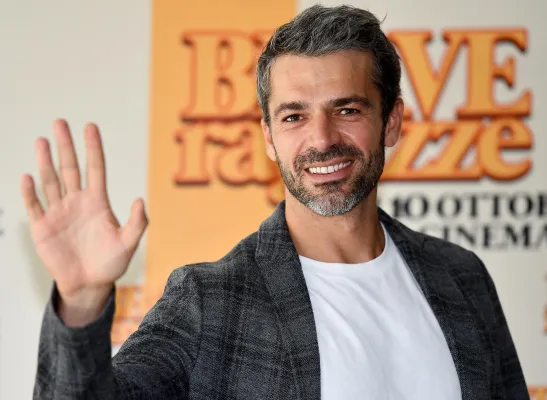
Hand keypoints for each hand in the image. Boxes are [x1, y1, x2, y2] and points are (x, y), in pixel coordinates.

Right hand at [21, 119, 147, 324]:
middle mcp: (77, 202)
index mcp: (98, 202)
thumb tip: (141, 199)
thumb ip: (137, 223)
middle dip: (65, 146)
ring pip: (50, 181)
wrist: (89, 285)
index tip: (90, 126)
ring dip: (45, 162)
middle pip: (70, 168)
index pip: (95, 168)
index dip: (93, 148)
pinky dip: (30, 192)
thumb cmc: (111, 264)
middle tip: (59, 122)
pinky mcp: (43, 227)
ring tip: (42, 140)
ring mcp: (59, 213)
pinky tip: (27, 176)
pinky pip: (35, 206)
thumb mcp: (129, 243)